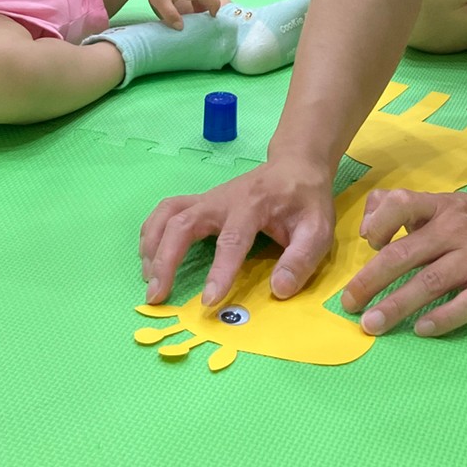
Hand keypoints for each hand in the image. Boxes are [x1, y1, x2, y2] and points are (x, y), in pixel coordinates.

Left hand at [139, 0, 221, 29]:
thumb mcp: (160, 2)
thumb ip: (170, 15)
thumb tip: (181, 27)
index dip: (214, 5)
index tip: (212, 16)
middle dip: (208, 8)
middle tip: (202, 21)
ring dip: (201, 4)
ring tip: (193, 16)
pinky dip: (196, 0)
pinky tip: (187, 7)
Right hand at [139, 159, 336, 305]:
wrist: (295, 166)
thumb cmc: (306, 201)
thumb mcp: (318, 229)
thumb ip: (301, 259)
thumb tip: (279, 290)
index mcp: (253, 205)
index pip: (232, 239)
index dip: (220, 271)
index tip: (208, 301)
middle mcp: (223, 199)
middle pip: (183, 223)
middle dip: (166, 259)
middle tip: (156, 296)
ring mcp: (207, 198)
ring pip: (167, 214)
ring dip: (152, 245)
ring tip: (149, 280)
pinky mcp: (200, 202)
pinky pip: (166, 211)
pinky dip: (152, 232)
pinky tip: (149, 257)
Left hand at [339, 185, 466, 336]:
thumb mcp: (439, 203)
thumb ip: (399, 209)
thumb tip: (366, 229)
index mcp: (438, 207)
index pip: (401, 204)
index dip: (379, 223)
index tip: (368, 244)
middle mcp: (454, 230)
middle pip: (405, 254)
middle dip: (372, 280)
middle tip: (349, 304)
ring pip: (430, 282)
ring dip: (398, 305)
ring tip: (373, 324)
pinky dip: (444, 318)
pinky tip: (422, 330)